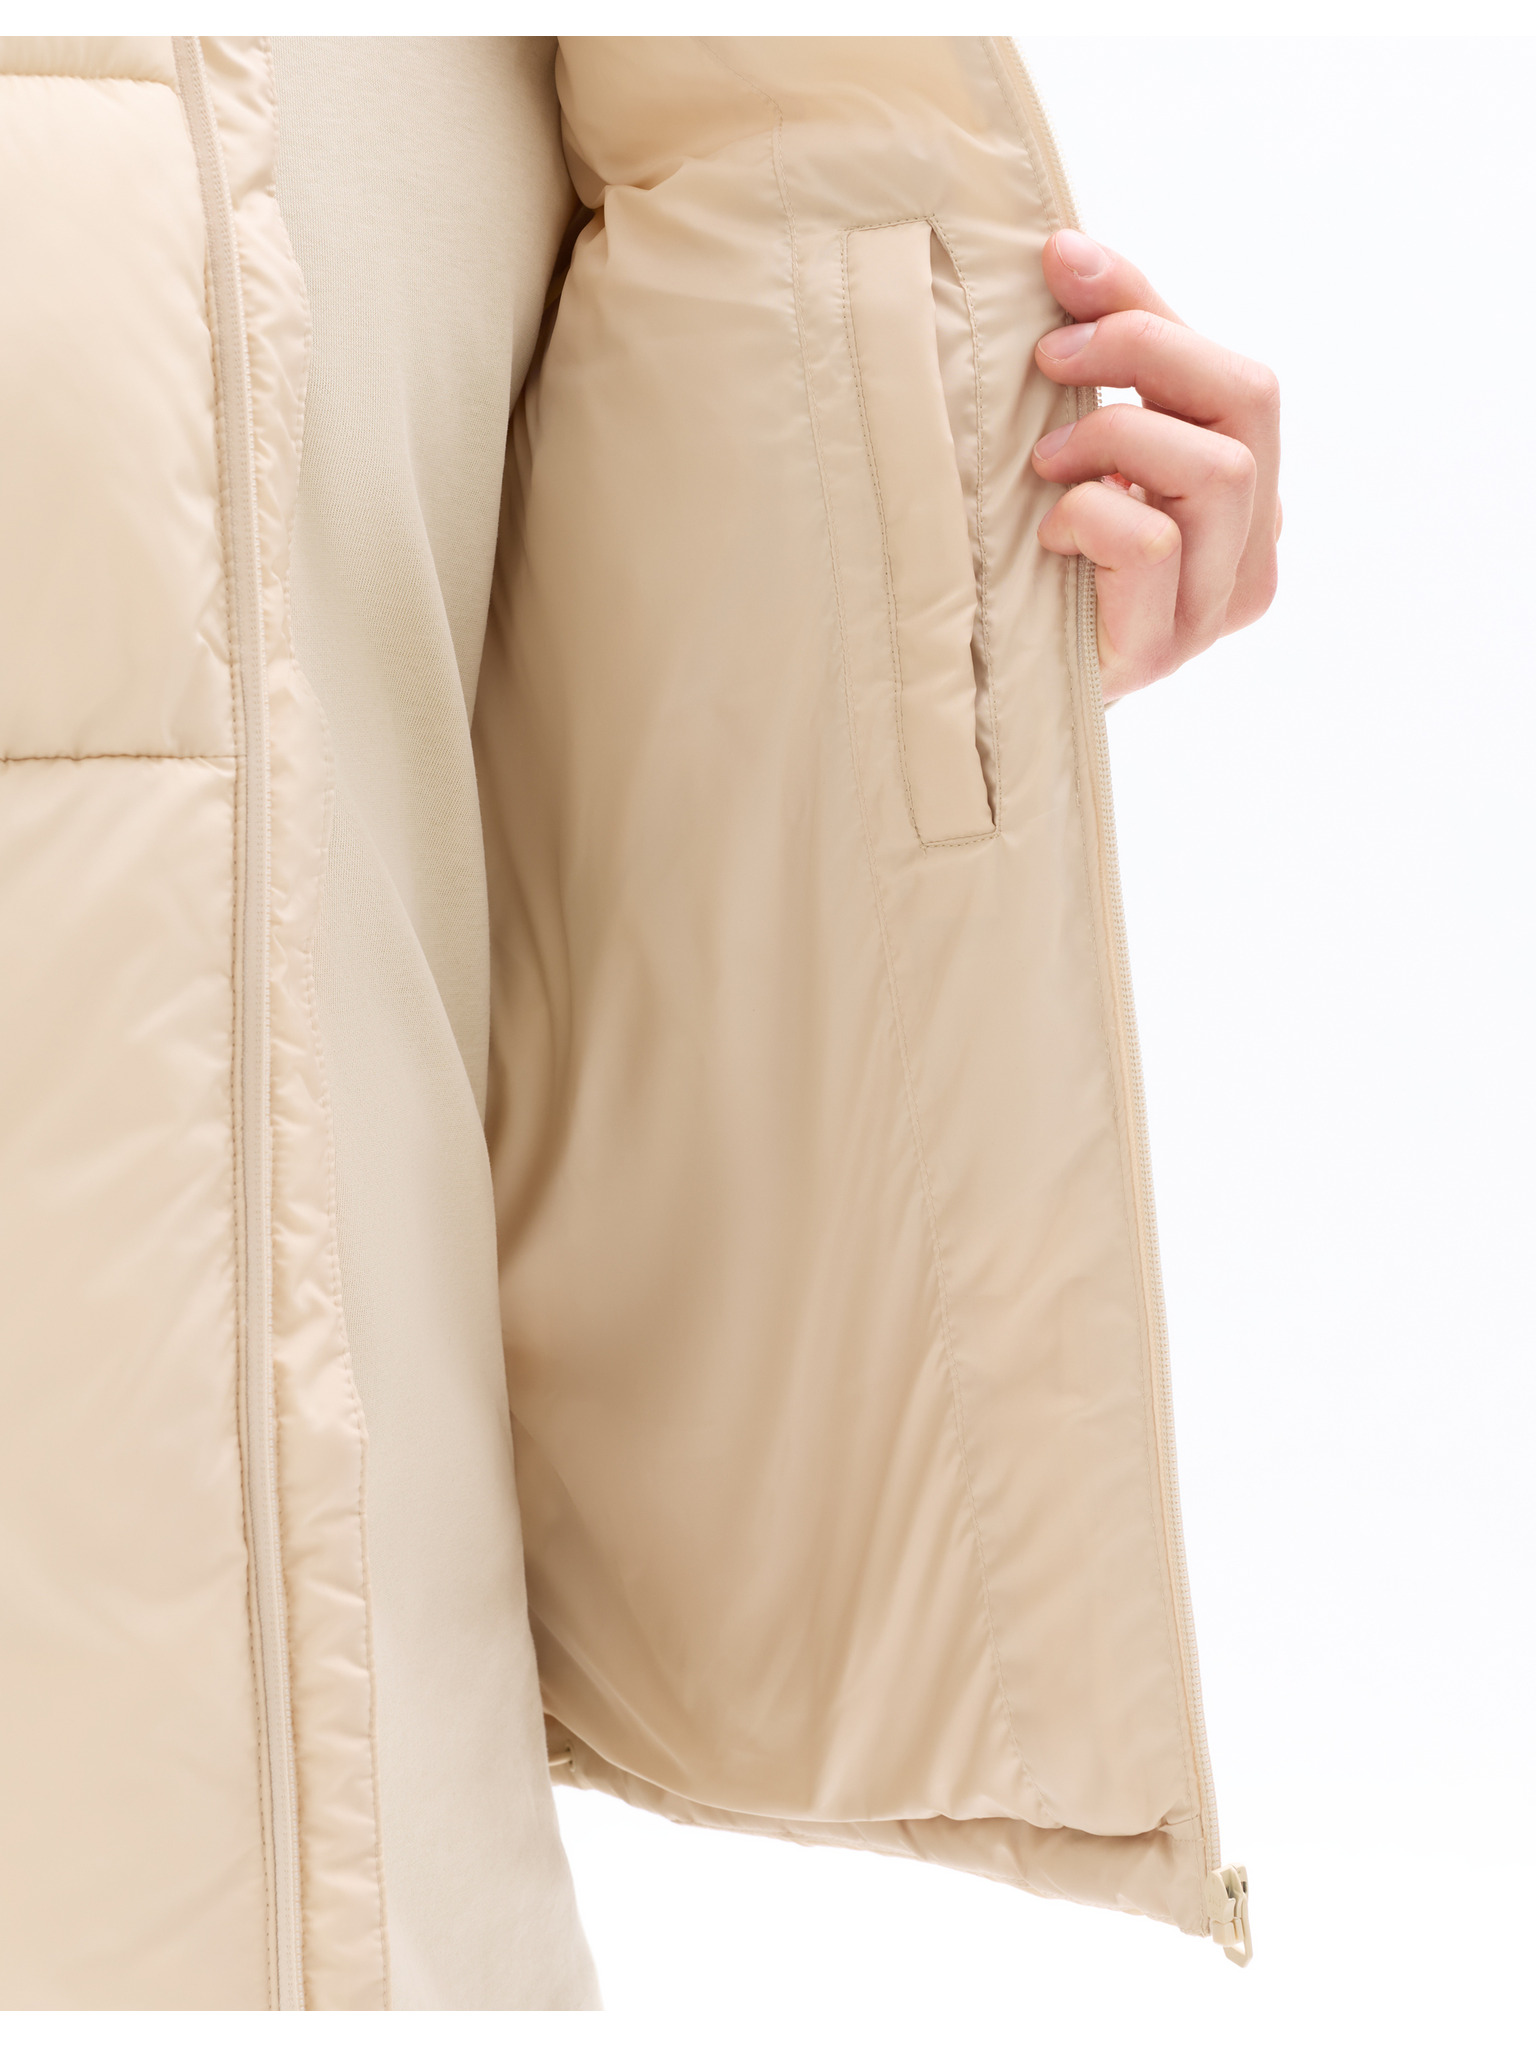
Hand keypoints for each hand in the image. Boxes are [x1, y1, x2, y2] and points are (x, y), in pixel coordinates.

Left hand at [1031, 229, 1280, 701]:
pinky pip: (1151, 543)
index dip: (1149, 305)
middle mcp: (1249, 554)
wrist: (978, 697)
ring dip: (1115, 436)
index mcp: (1246, 500)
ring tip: (1044, 463)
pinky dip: (1091, 515)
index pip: (1235, 376)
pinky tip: (1048, 534)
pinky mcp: (1162, 650)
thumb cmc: (1026, 566)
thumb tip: (1066, 250)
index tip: (1060, 262)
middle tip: (1048, 358)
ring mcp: (1213, 609)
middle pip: (1253, 401)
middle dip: (1145, 350)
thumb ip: (1096, 365)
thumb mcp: (1075, 450)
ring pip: (1218, 468)